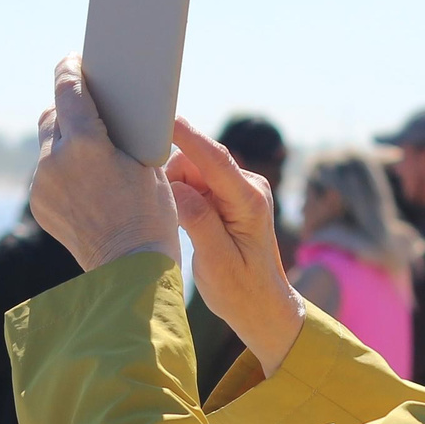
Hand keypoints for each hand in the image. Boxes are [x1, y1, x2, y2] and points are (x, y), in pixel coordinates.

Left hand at [31, 57, 181, 271]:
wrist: (132, 269)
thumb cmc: (151, 214)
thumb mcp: (146, 163)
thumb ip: (120, 132)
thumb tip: (107, 113)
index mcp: (86, 143)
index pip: (68, 89)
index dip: (70, 69)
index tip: (73, 60)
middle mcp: (55, 160)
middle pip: (52, 115)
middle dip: (67, 108)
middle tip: (85, 106)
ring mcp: (42, 184)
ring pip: (47, 146)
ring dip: (65, 143)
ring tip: (90, 151)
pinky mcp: (39, 205)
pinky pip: (47, 175)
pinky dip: (62, 171)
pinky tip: (85, 183)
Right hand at [166, 118, 303, 373]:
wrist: (262, 305)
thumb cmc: (242, 291)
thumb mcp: (217, 262)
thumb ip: (198, 221)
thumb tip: (175, 187)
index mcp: (249, 202)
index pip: (214, 159)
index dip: (187, 136)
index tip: (162, 118)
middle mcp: (249, 187)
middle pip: (197, 160)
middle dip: (173, 176)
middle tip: (162, 209)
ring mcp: (240, 189)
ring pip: (192, 170)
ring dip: (177, 189)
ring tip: (180, 225)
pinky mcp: (229, 195)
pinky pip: (197, 181)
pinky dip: (183, 195)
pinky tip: (183, 220)